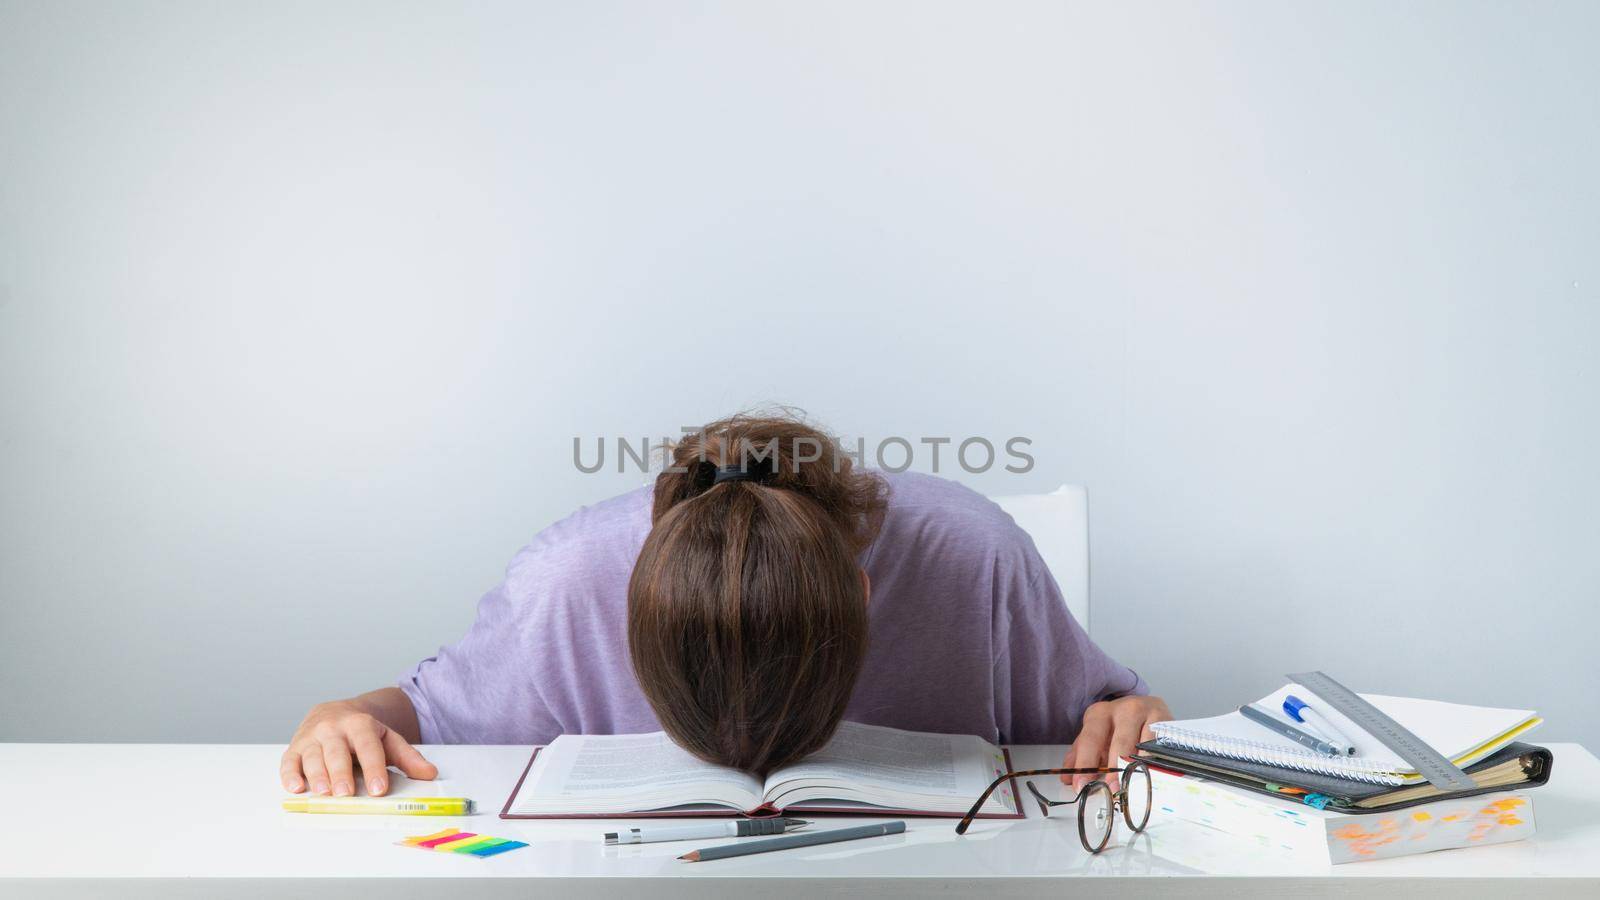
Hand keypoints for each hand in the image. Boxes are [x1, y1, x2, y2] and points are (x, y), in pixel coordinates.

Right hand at [281, 700, 436, 795]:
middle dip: (341, 773)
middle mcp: (333, 729)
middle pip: (337, 752)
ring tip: (323, 793)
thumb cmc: (362, 732)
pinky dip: (290, 775)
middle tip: (346, 793)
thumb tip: (429, 774)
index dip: (374, 768)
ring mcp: (312, 738)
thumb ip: (408, 757)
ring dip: (317, 777)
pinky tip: (296, 788)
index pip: (368, 747)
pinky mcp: (294, 748)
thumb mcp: (388, 739)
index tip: (379, 789)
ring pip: (313, 757)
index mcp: (360, 724)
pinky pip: (289, 762)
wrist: (334, 712)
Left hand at [1062, 695, 1171, 791]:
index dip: (1085, 764)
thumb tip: (1067, 778)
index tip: (1081, 785)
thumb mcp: (1098, 735)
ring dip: (1138, 770)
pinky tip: (1153, 777)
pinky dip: (1157, 764)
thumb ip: (1081, 754)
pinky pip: (1162, 748)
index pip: (1090, 739)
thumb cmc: (1120, 725)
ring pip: (1143, 747)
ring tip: (1134, 787)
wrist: (1150, 707)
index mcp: (1100, 713)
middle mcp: (1124, 709)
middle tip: (1112, 789)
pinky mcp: (1168, 722)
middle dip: (1115, 770)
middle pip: (1119, 744)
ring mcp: (1149, 714)